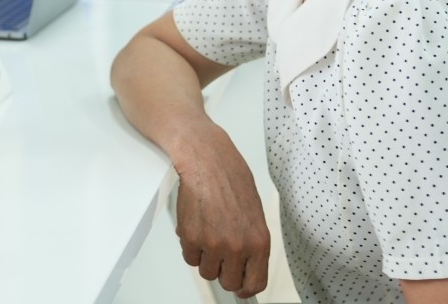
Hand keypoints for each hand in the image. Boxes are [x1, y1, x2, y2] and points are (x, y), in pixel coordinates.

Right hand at [173, 132, 270, 297]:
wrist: (206, 159)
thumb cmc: (230, 177)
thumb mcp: (253, 212)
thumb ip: (251, 241)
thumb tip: (247, 263)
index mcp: (259, 241)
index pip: (255, 283)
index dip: (245, 288)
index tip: (240, 287)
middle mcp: (238, 246)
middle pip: (228, 281)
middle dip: (222, 269)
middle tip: (218, 252)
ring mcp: (214, 243)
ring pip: (206, 270)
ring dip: (204, 256)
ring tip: (207, 232)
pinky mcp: (191, 237)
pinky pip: (189, 256)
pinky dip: (190, 246)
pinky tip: (195, 225)